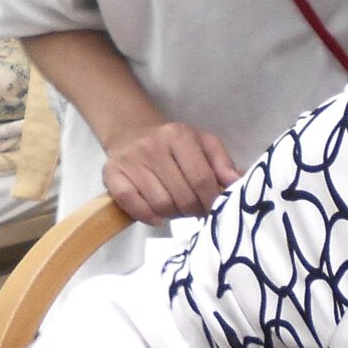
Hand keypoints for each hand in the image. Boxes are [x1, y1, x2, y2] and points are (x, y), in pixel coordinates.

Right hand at [102, 121, 238, 224]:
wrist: (132, 131)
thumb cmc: (173, 143)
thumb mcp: (203, 143)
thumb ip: (222, 163)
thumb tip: (236, 183)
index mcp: (179, 135)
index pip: (202, 179)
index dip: (212, 201)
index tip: (216, 208)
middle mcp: (153, 146)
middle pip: (182, 196)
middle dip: (194, 210)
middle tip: (196, 210)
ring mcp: (130, 160)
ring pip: (160, 204)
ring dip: (173, 215)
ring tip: (177, 210)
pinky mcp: (112, 174)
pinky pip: (131, 203)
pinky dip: (146, 215)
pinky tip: (156, 216)